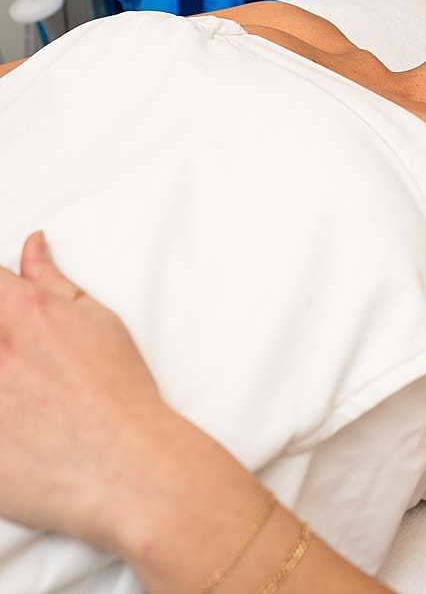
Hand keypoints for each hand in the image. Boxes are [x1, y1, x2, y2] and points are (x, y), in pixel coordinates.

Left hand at [0, 232, 167, 549]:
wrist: (126, 466)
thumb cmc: (119, 393)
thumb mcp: (94, 319)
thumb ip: (51, 279)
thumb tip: (32, 245)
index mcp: (21, 310)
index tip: (8, 319)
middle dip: (0, 337)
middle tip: (20, 363)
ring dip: (0, 373)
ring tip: (18, 388)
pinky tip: (12, 420)